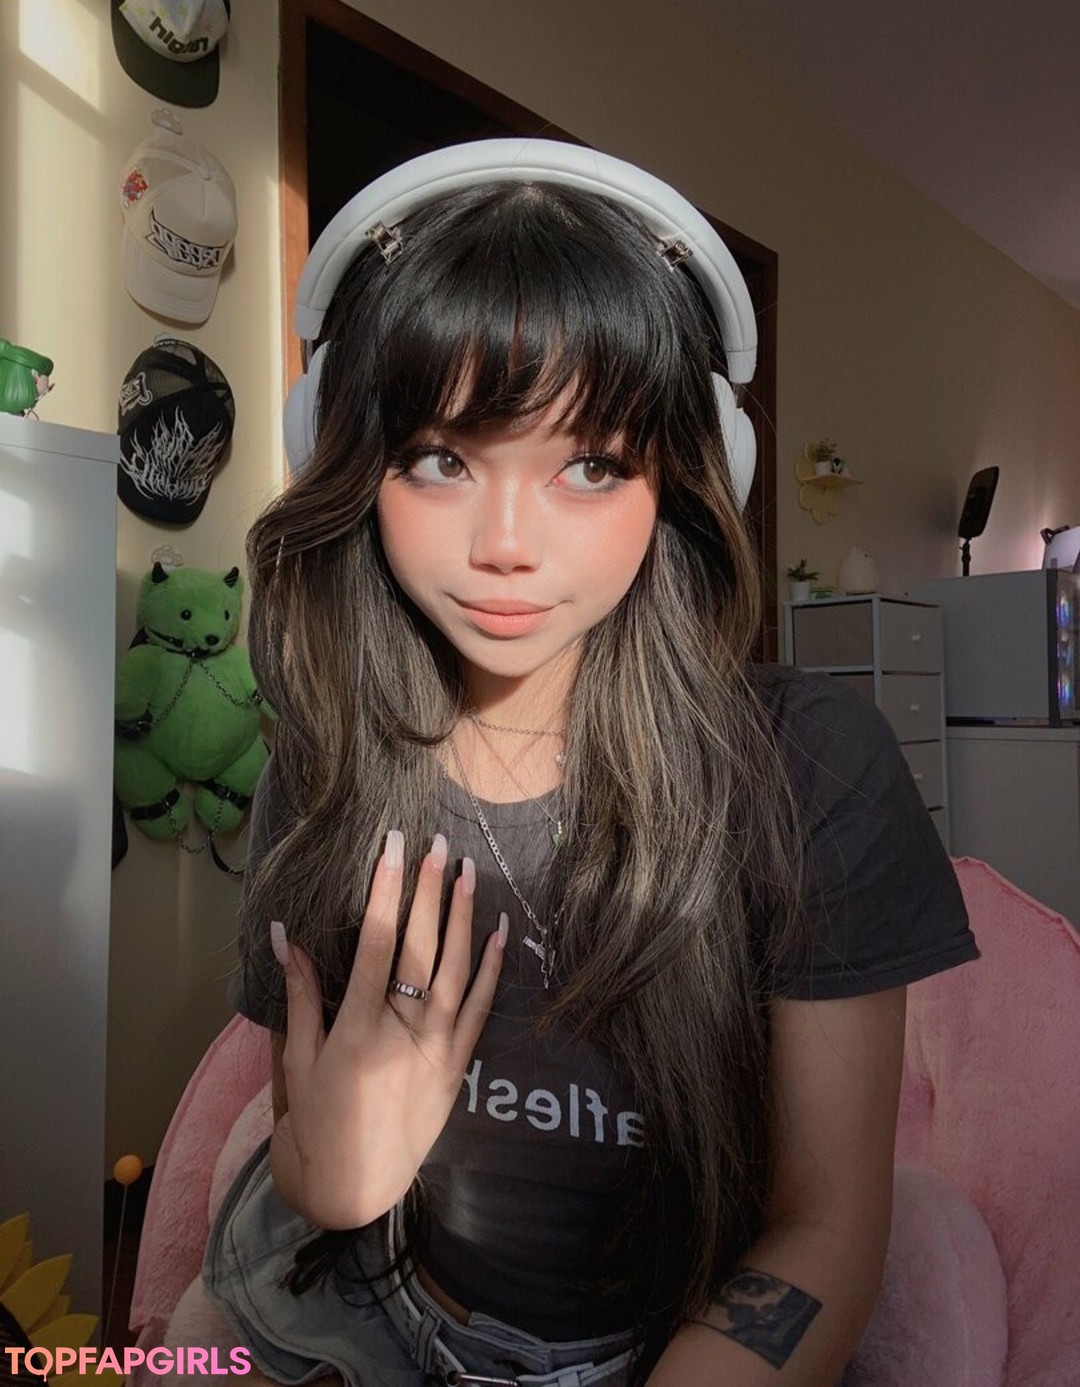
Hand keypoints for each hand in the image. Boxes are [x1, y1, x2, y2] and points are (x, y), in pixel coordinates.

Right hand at [269, 831, 505, 1228]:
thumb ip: (300, 994)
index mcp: (357, 1030)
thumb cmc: (316, 1123)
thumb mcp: (298, 1060)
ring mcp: (437, 1051)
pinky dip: (491, 969)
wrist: (352, 1190)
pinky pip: (480, 1010)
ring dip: (464, 917)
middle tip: (439, 841)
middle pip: (421, 946)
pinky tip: (499, 931)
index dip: (386, 891)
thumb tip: (284, 932)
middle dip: (430, 890)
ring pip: (456, 970)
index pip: (377, 943)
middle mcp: (403, 1035)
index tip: (393, 847)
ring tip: (469, 869)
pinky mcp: (459, 1068)